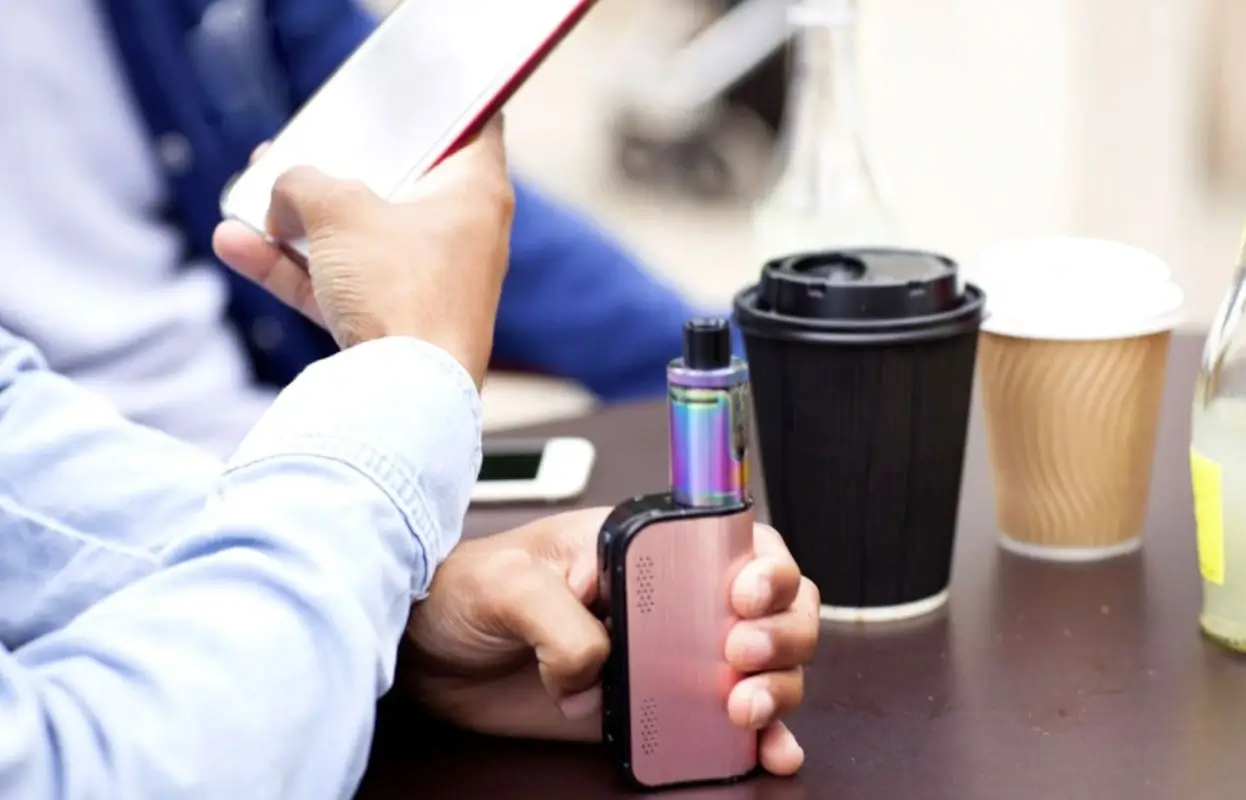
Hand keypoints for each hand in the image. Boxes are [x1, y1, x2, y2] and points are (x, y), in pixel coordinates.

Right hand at [211, 117, 513, 386]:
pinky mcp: (398, 326)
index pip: (471, 125)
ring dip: (299, 222)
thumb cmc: (400, 288)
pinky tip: (236, 246)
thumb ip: (302, 183)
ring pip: (360, 239)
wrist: (406, 396)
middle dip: (339, 169)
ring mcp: (429, 283)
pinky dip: (295, 270)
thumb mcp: (338, 209)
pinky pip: (342, 286)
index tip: (398, 101)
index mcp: (475, 190)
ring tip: (248, 197)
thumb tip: (282, 194)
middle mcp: (462, 235)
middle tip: (300, 149)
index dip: (436, 106)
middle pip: (399, 184)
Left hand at [400, 508, 818, 775]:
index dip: (765, 568)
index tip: (744, 599)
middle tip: (742, 656)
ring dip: (777, 687)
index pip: (738, 542)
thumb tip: (598, 672)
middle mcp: (672, 598)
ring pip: (765, 665)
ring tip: (744, 710)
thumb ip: (558, 621)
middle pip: (773, 606)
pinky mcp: (654, 707)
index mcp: (647, 546)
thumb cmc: (466, 592)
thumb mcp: (505, 583)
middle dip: (781, 632)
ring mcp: (669, 656)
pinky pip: (723, 722)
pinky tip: (769, 751)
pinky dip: (760, 738)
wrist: (432, 656)